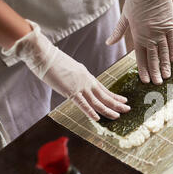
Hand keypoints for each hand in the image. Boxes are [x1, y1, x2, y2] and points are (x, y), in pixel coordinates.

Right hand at [3, 20, 129, 120]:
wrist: (44, 54)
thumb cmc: (54, 61)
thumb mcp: (70, 69)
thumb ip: (76, 78)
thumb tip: (77, 84)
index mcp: (87, 76)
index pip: (104, 89)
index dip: (114, 96)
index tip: (123, 100)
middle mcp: (87, 82)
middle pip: (105, 96)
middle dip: (117, 104)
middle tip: (128, 109)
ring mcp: (80, 87)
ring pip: (98, 102)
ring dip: (109, 110)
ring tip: (118, 116)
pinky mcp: (70, 91)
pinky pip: (83, 104)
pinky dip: (90, 112)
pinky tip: (98, 119)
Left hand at [106, 0, 172, 84]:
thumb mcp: (125, 16)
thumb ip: (118, 32)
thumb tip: (109, 43)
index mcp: (137, 35)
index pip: (140, 57)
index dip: (143, 70)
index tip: (146, 80)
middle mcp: (149, 35)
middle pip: (153, 58)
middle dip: (155, 72)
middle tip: (158, 83)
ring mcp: (160, 30)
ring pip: (163, 52)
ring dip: (165, 65)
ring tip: (167, 76)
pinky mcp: (170, 25)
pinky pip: (172, 41)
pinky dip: (172, 51)